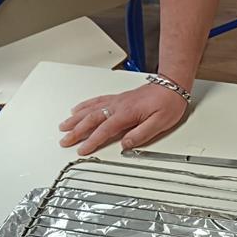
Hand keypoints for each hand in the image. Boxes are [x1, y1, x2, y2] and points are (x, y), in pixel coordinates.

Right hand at [59, 83, 187, 155]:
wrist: (172, 85)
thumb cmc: (168, 103)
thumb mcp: (159, 123)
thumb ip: (141, 135)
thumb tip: (126, 145)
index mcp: (127, 114)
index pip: (104, 130)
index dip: (91, 141)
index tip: (82, 150)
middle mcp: (118, 105)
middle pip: (91, 119)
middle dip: (76, 131)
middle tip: (64, 140)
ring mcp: (117, 100)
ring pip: (90, 109)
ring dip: (75, 118)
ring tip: (64, 126)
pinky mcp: (118, 98)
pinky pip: (96, 101)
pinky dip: (84, 105)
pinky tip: (77, 109)